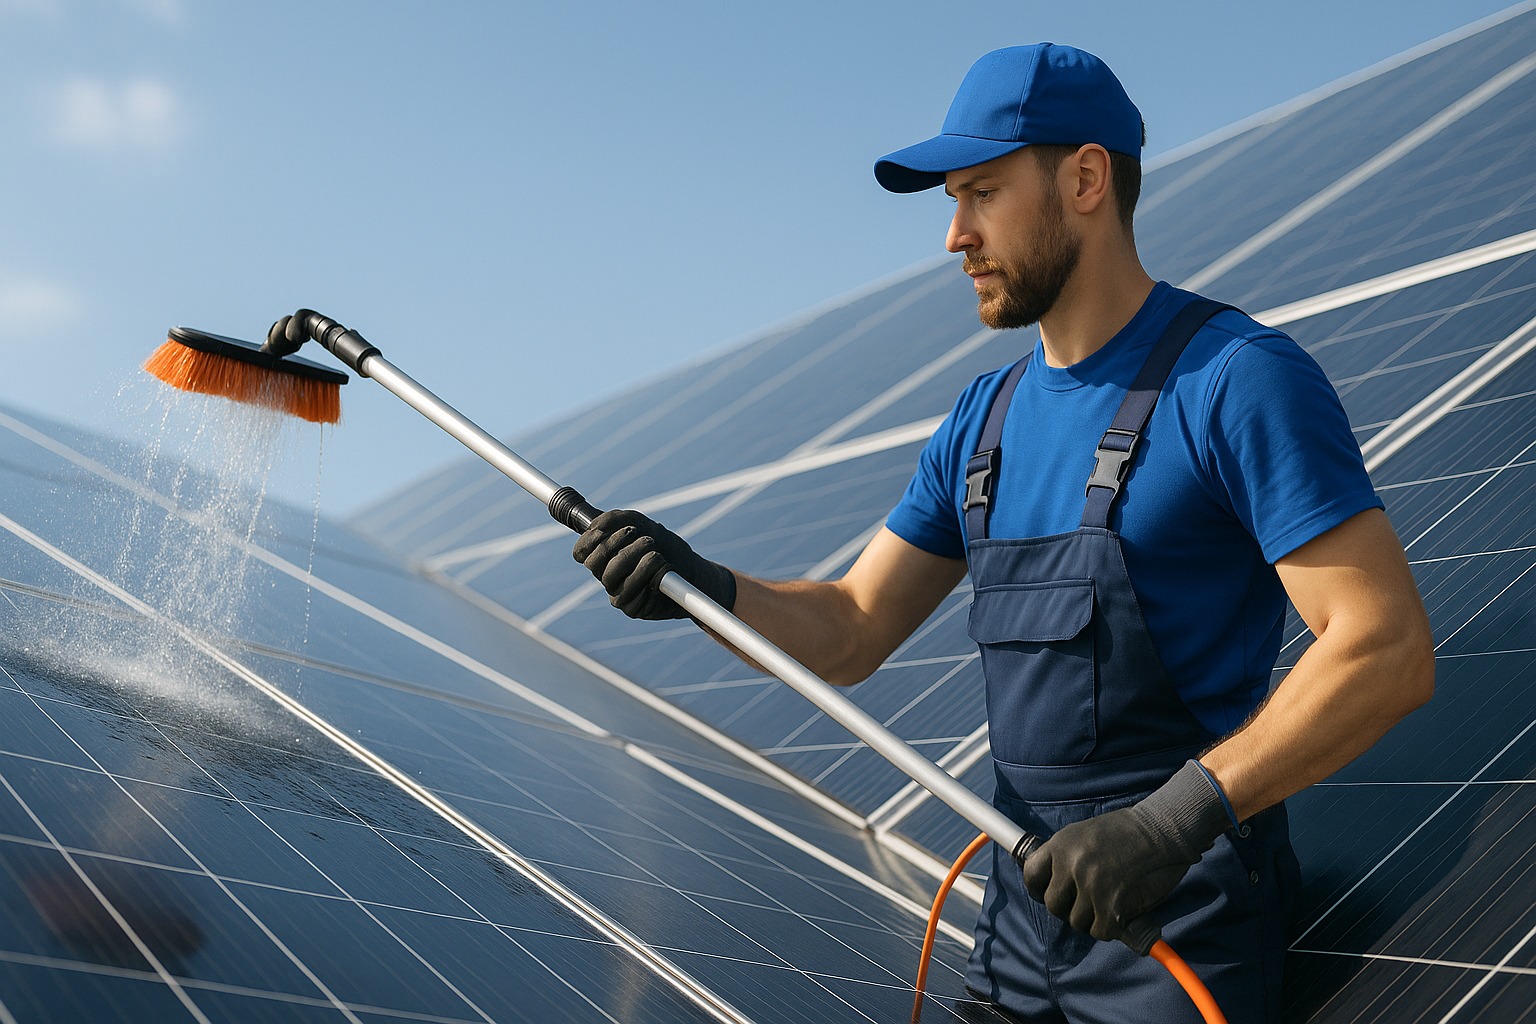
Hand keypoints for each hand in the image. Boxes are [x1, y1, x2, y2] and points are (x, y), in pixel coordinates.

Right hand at [573, 509, 735, 619]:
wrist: (692, 570)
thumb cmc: (665, 547)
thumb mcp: (642, 524)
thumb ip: (615, 519)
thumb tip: (595, 524)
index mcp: (604, 558)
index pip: (581, 552)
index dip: (589, 540)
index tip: (606, 528)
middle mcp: (607, 577)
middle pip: (595, 563)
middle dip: (617, 544)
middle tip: (642, 536)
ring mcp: (618, 594)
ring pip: (611, 577)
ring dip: (634, 557)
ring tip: (655, 550)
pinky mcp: (632, 609)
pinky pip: (631, 593)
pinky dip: (648, 574)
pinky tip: (661, 566)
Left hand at [1019, 761, 1230, 944]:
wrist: (1162, 830)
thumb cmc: (1127, 832)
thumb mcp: (1085, 834)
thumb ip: (1066, 856)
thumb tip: (1053, 882)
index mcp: (1060, 845)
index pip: (1031, 875)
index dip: (1038, 888)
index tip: (1048, 893)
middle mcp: (1071, 866)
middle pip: (1053, 905)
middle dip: (1067, 907)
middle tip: (1085, 902)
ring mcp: (1091, 887)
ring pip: (1077, 921)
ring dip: (1091, 918)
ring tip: (1108, 902)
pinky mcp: (1113, 907)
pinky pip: (1100, 931)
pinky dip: (1109, 927)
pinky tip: (1119, 913)